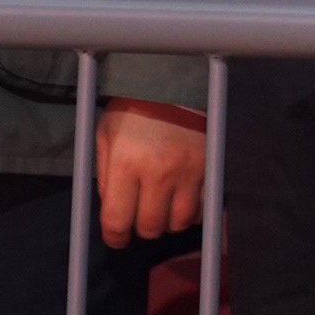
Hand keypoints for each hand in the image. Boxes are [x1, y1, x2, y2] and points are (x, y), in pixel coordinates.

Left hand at [96, 99, 207, 245]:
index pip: (117, 221)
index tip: (116, 237)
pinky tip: (184, 197)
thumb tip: (110, 207)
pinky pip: (203, 207)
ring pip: (179, 222)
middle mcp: (158, 172)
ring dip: (168, 220)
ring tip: (163, 206)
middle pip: (150, 227)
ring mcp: (188, 170)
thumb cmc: (134, 107)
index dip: (114, 237)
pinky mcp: (210, 166)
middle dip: (141, 228)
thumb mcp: (106, 134)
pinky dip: (193, 209)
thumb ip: (104, 174)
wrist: (176, 77)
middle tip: (139, 216)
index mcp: (125, 163)